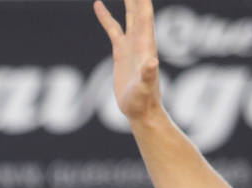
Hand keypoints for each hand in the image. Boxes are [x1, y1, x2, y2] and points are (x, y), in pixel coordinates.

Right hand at [94, 0, 162, 121]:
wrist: (140, 112)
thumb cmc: (144, 102)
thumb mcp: (145, 88)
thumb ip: (149, 75)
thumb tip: (153, 61)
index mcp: (146, 43)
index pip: (144, 12)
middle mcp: (140, 39)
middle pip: (138, 6)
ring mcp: (131, 44)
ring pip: (128, 13)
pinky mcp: (121, 52)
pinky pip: (113, 28)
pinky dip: (105, 16)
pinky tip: (97, 4)